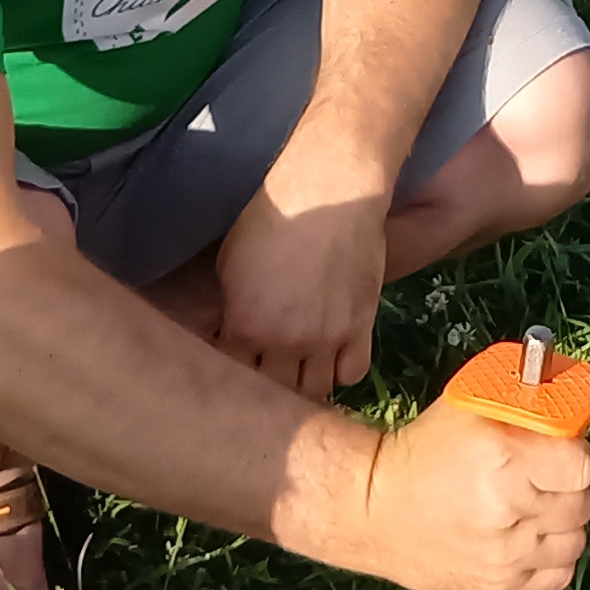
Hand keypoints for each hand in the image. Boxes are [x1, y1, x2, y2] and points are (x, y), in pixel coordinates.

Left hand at [213, 158, 390, 400]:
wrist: (329, 195)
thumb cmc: (270, 219)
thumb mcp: (230, 262)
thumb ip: (232, 307)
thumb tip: (230, 332)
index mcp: (245, 328)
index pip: (229, 377)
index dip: (227, 375)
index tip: (231, 366)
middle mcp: (285, 344)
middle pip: (274, 393)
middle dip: (265, 388)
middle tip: (265, 372)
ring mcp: (327, 340)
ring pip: (315, 392)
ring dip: (304, 386)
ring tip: (298, 371)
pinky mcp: (362, 327)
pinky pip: (353, 373)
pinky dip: (341, 372)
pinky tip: (331, 358)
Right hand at [358, 401, 589, 589]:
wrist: (372, 509)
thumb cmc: (422, 451)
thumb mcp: (469, 405)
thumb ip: (523, 402)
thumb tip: (570, 399)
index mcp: (505, 460)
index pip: (580, 465)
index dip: (572, 453)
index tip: (556, 450)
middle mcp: (510, 511)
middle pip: (581, 503)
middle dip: (567, 486)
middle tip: (542, 476)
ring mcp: (506, 555)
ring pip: (574, 542)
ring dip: (562, 523)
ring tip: (536, 508)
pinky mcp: (499, 585)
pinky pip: (557, 575)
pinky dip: (552, 557)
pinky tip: (530, 538)